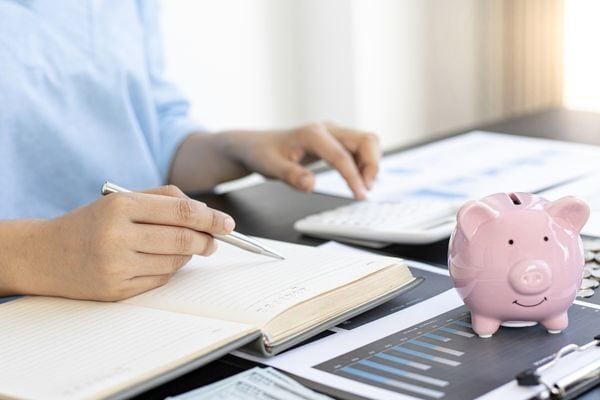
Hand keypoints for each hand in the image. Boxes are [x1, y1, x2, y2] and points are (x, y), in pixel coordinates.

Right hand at [18, 186, 234, 300]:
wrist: (46, 255)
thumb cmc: (92, 223)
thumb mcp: (122, 199)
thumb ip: (165, 199)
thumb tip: (206, 213)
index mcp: (120, 207)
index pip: (181, 212)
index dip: (211, 218)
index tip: (229, 224)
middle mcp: (118, 237)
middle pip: (183, 239)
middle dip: (207, 240)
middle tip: (216, 240)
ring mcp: (117, 267)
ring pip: (175, 262)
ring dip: (188, 255)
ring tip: (183, 247)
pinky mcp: (117, 290)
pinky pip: (160, 280)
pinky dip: (169, 270)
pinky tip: (159, 261)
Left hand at [227, 123, 379, 199]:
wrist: (258, 144)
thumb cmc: (263, 153)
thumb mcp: (270, 167)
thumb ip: (291, 176)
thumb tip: (310, 185)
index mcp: (312, 134)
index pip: (341, 155)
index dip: (354, 177)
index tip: (360, 195)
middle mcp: (327, 129)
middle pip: (365, 140)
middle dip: (372, 165)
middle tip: (366, 190)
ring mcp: (334, 133)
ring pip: (367, 141)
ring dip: (372, 163)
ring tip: (364, 186)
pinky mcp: (336, 141)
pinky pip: (360, 147)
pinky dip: (365, 163)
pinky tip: (357, 179)